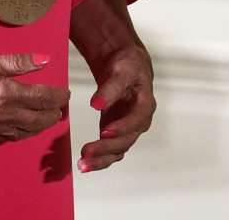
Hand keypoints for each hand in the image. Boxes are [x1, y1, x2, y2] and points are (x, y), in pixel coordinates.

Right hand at [0, 48, 69, 142]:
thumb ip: (18, 61)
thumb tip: (44, 60)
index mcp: (5, 92)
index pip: (41, 98)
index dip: (56, 96)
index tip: (65, 93)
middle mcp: (0, 114)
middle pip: (36, 120)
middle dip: (51, 114)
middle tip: (60, 108)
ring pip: (22, 132)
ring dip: (38, 127)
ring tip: (46, 119)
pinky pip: (5, 138)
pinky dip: (19, 134)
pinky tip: (21, 129)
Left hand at [78, 41, 154, 172]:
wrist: (125, 65)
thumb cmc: (127, 65)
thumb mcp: (121, 70)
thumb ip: (110, 88)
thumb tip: (96, 103)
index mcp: (145, 104)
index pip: (137, 119)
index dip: (122, 127)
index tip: (104, 131)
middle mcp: (138, 120)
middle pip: (126, 140)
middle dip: (106, 148)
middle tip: (87, 152)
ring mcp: (127, 128)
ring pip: (118, 149)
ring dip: (101, 158)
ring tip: (83, 163)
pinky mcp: (116, 131)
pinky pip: (110, 149)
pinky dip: (99, 157)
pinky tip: (86, 162)